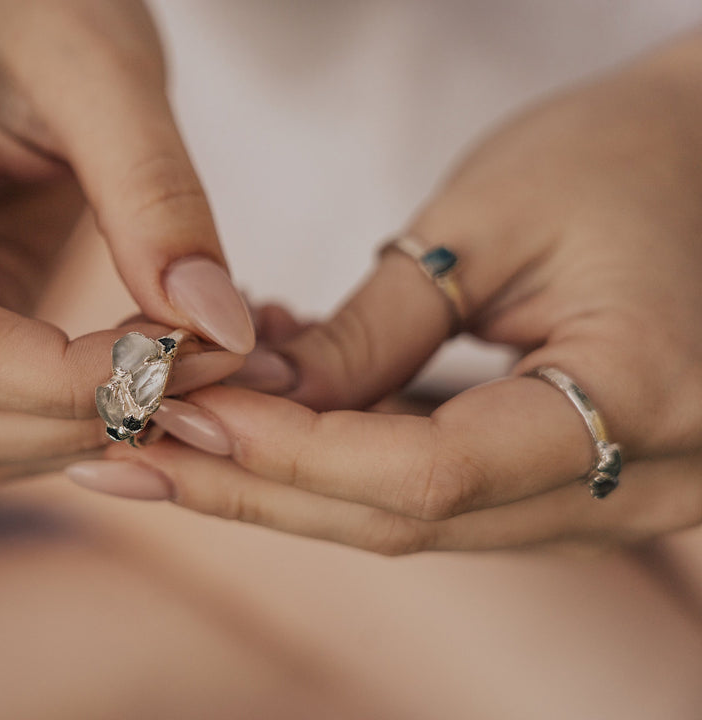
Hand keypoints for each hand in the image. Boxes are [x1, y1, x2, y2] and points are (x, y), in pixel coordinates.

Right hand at [0, 0, 252, 475]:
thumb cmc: (38, 11)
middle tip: (202, 379)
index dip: (69, 382)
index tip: (183, 362)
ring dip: (79, 435)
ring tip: (182, 374)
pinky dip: (65, 423)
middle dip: (81, 421)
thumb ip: (158, 199)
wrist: (0, 14)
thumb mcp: (107, 73)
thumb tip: (217, 330)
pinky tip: (137, 377)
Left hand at [70, 32, 701, 550]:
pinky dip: (337, 463)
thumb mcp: (486, 220)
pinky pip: (434, 491)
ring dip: (281, 482)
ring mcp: (604, 495)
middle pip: (407, 519)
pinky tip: (253, 421)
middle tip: (131, 453)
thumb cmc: (620, 154)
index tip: (183, 411)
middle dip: (256, 488)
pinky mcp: (566, 480)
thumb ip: (374, 330)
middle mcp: (635, 480)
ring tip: (164, 438)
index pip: (428, 472)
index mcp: (639, 397)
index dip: (293, 453)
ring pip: (410, 518)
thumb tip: (257, 403)